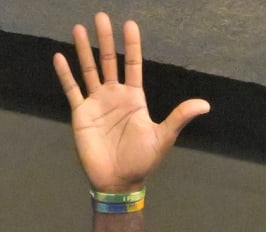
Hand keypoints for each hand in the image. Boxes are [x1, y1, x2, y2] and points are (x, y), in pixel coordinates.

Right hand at [53, 12, 208, 191]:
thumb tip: (205, 105)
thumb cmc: (142, 160)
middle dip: (106, 40)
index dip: (132, 46)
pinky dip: (65, 74)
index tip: (130, 25)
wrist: (119, 180)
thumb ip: (179, 117)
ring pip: (89, 70)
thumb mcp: (163, 137)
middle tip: (101, 16)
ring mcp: (97, 103)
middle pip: (109, 62)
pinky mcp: (81, 113)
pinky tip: (59, 56)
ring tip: (79, 28)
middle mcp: (114, 96)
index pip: (133, 66)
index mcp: (134, 99)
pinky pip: (72, 89)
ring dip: (84, 50)